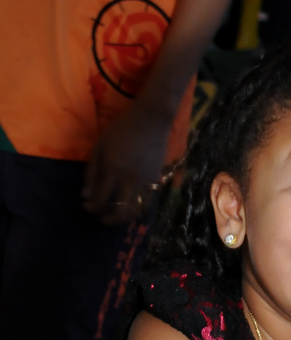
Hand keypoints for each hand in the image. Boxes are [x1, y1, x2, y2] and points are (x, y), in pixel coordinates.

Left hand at [82, 100, 172, 223]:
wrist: (152, 119)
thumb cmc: (121, 129)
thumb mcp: (100, 145)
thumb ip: (91, 171)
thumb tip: (85, 196)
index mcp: (113, 168)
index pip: (101, 198)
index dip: (92, 207)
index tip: (86, 206)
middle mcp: (130, 179)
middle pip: (120, 211)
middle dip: (109, 219)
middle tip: (102, 218)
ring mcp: (145, 181)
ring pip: (135, 211)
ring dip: (124, 218)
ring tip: (116, 215)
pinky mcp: (156, 181)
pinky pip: (147, 203)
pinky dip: (137, 210)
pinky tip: (130, 207)